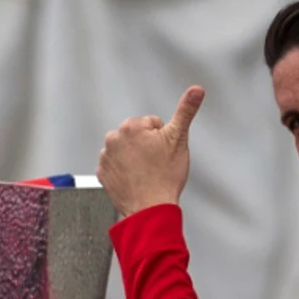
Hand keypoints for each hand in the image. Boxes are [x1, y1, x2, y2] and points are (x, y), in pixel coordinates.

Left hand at [97, 86, 203, 216]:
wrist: (150, 209)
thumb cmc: (165, 177)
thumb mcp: (179, 139)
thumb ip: (186, 110)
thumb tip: (196, 90)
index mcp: (131, 126)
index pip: (151, 124)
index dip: (161, 138)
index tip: (162, 152)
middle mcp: (113, 138)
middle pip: (136, 136)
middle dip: (146, 146)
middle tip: (155, 163)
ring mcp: (106, 157)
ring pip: (126, 150)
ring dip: (134, 158)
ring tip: (146, 172)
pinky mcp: (102, 173)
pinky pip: (115, 166)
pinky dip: (124, 171)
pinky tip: (135, 179)